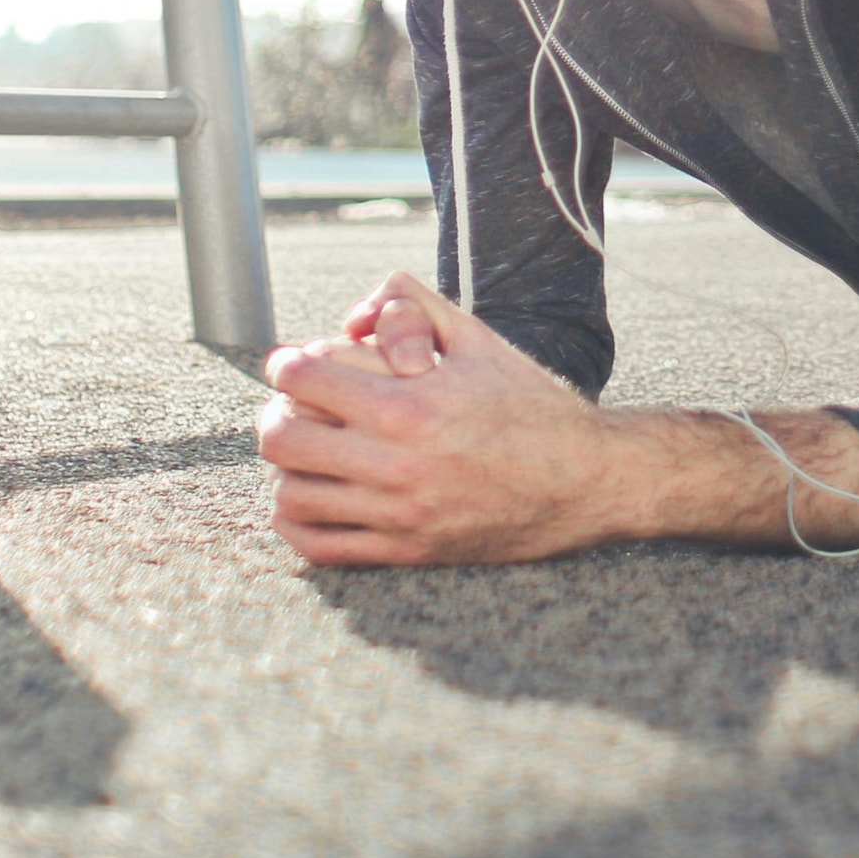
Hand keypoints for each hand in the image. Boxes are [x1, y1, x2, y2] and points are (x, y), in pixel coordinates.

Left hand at [259, 272, 636, 565]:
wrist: (584, 480)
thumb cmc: (530, 404)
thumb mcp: (479, 340)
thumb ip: (416, 307)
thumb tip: (355, 308)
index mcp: (413, 404)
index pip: (307, 378)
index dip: (285, 364)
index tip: (287, 363)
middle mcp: (399, 462)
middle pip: (285, 438)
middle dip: (274, 414)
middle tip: (285, 405)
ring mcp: (400, 513)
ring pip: (293, 496)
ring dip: (284, 468)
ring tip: (300, 451)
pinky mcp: (407, 550)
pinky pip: (322, 547)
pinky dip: (298, 523)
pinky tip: (309, 497)